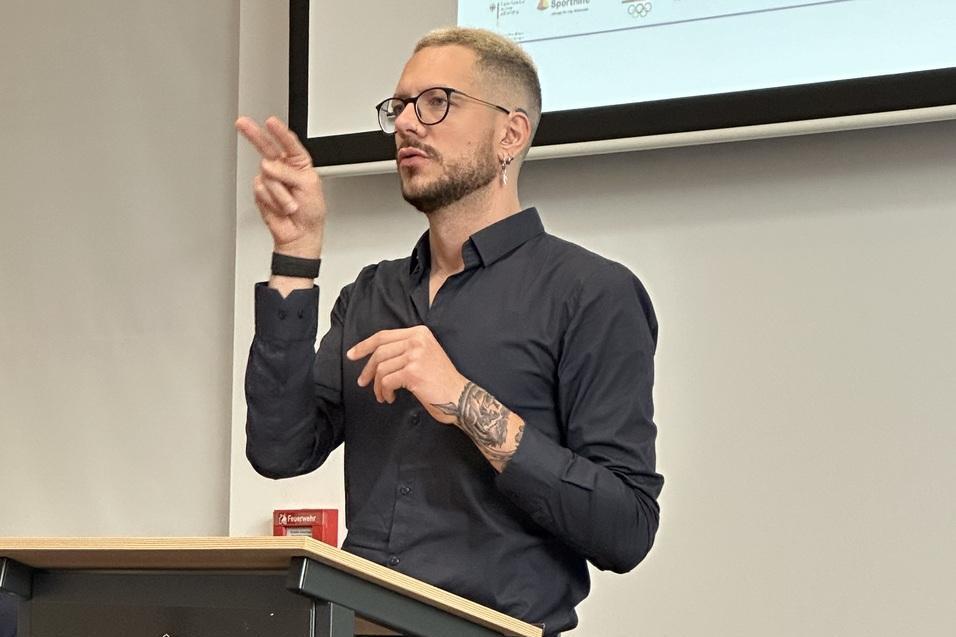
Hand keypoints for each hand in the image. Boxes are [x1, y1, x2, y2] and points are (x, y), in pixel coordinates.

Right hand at [235, 116, 325, 257]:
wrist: (300, 234)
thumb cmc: (310, 212)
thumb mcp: (310, 186)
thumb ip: (290, 172)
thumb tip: (269, 165)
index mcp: (299, 163)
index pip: (289, 144)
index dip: (279, 132)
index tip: (271, 122)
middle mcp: (282, 168)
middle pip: (266, 147)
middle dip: (254, 135)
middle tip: (243, 123)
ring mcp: (270, 179)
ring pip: (266, 175)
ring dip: (280, 193)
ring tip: (290, 205)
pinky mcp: (260, 192)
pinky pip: (261, 190)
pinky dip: (272, 200)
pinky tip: (280, 207)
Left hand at [347, 326, 466, 423]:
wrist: (460, 397)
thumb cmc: (441, 381)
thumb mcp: (425, 355)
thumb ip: (405, 349)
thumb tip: (375, 357)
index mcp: (420, 332)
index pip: (384, 335)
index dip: (364, 345)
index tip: (352, 354)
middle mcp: (417, 340)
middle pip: (379, 351)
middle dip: (367, 369)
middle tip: (362, 382)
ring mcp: (415, 355)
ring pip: (381, 368)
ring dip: (377, 385)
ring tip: (383, 395)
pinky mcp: (412, 372)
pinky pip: (386, 381)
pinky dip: (384, 392)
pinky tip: (391, 398)